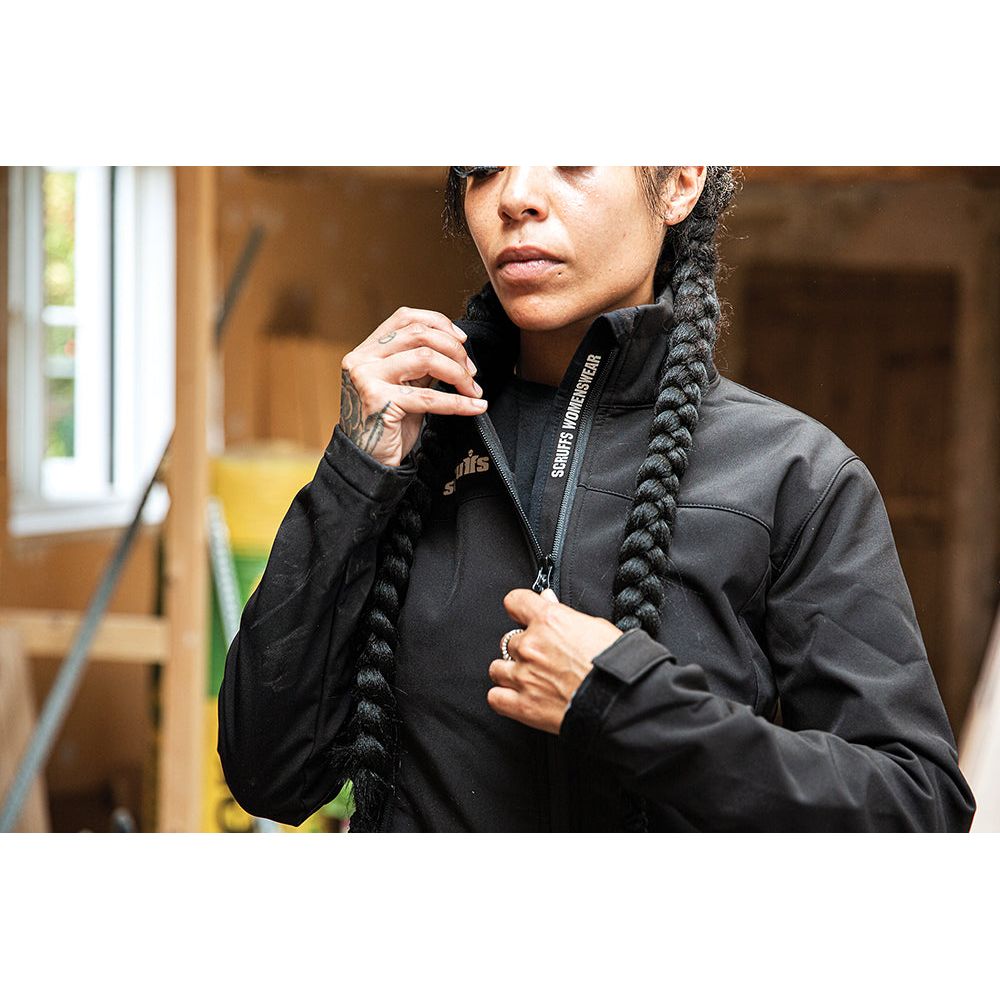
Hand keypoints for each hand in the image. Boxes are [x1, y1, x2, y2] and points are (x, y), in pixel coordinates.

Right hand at [338, 306, 488, 466]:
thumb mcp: (404, 385)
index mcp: (366, 350)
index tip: (462, 340)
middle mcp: (361, 359)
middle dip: (454, 350)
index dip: (438, 323)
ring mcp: (366, 378)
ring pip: (426, 358)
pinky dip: (458, 402)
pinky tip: (475, 407)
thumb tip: (455, 346)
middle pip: (419, 335)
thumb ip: (420, 363)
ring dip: (458, 374)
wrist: (370, 462)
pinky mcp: (378, 401)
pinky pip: (429, 396)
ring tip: (472, 390)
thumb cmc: (389, 425)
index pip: (405, 317)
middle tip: (471, 373)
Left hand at [487, 588, 622, 734]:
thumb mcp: (597, 626)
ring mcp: (524, 676)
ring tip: (529, 678)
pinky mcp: (523, 705)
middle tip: (542, 657)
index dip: (520, 609)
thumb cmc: (617, 665)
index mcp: (549, 621)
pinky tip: (518, 696)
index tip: (523, 615)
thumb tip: (547, 600)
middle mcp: (531, 645)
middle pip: (509, 640)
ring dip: (510, 672)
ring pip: (497, 668)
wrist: (622, 700)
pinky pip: (495, 697)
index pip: (515, 602)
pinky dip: (503, 697)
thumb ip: (565, 614)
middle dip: (523, 648)